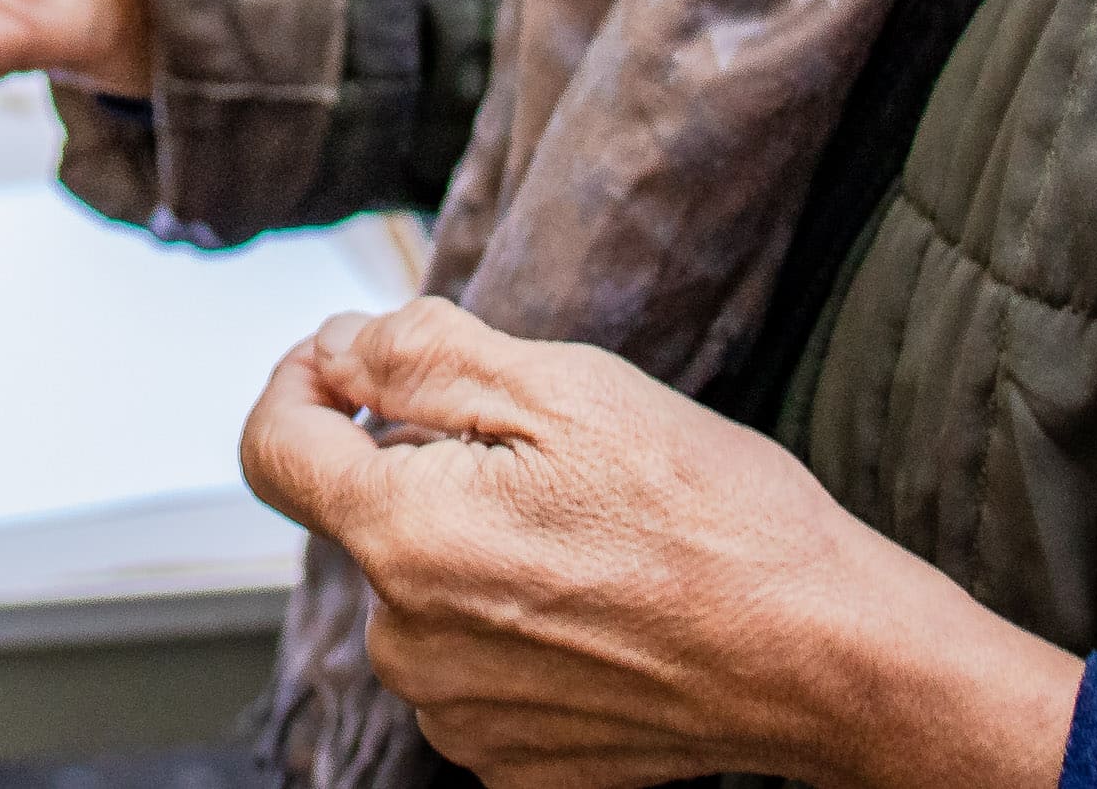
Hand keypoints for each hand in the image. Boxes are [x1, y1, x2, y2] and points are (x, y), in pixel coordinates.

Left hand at [241, 299, 1078, 788]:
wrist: (825, 657)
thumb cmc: (712, 516)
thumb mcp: (564, 386)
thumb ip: (417, 355)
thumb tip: (331, 349)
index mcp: (405, 537)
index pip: (271, 448)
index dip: (303, 382)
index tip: (351, 362)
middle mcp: (409, 642)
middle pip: (360, 516)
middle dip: (418, 463)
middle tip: (540, 451)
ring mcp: (457, 714)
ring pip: (417, 589)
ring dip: (468, 545)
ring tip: (585, 532)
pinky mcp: (509, 760)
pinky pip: (470, 662)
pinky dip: (511, 621)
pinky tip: (596, 602)